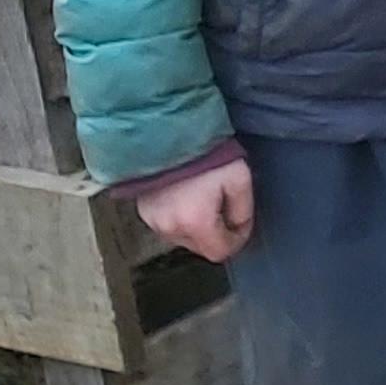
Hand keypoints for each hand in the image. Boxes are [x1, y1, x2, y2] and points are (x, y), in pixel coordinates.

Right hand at [135, 152, 254, 264]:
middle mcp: (170, 228)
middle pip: (200, 247)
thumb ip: (243, 211)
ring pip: (183, 237)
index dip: (236, 240)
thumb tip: (238, 228)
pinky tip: (186, 195)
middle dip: (216, 232)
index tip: (241, 222)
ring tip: (204, 196)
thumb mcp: (239, 179)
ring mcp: (152, 221)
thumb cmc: (208, 154)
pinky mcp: (142, 211)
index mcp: (195, 223)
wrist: (169, 131)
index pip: (219, 252)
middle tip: (224, 204)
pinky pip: (168, 225)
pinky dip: (180, 217)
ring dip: (197, 226)